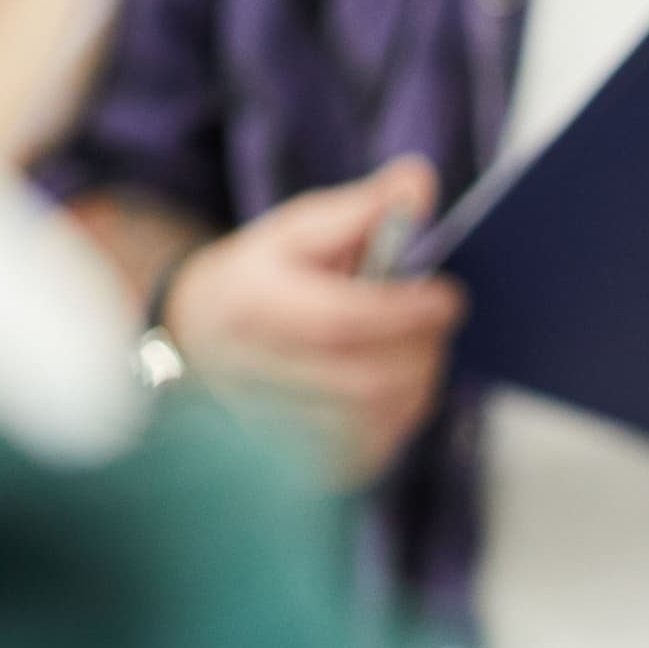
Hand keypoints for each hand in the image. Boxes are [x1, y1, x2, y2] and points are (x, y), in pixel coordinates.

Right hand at [163, 158, 461, 485]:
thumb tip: (419, 181)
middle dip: (421, 346)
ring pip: (379, 418)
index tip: (449, 296)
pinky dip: (403, 410)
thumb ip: (364, 209)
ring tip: (417, 342)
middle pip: (368, 380)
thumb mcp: (300, 230)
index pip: (340, 323)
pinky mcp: (299, 466)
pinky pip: (376, 446)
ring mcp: (271, 431)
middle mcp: (250, 377)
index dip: (406, 311)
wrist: (199, 340)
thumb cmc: (264, 278)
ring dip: (418, 377)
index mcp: (247, 308)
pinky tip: (397, 377)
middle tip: (438, 316)